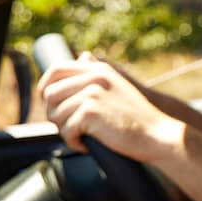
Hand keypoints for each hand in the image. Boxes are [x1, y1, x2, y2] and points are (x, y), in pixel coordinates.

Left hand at [38, 53, 182, 163]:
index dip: (45, 86)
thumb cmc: (138, 116)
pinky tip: (87, 144)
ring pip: (56, 115)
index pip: (57, 69)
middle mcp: (94, 77)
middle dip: (54, 114)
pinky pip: (66, 130)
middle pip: (50, 94)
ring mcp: (92, 94)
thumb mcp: (118, 86)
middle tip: (70, 126)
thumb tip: (82, 56)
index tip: (48, 102)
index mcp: (99, 69)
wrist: (156, 134)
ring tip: (83, 136)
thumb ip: (97, 73)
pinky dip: (74, 142)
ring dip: (65, 131)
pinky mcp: (90, 112)